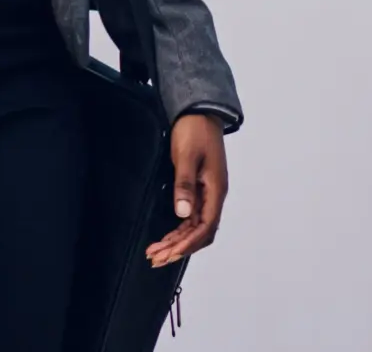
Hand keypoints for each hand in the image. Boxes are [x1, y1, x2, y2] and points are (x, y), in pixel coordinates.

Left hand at [148, 114, 227, 267]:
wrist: (199, 113)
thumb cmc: (194, 132)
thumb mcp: (187, 158)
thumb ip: (184, 185)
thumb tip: (182, 214)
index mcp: (216, 190)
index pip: (205, 227)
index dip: (187, 243)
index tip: (170, 253)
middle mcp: (214, 196)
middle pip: (200, 232)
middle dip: (179, 247)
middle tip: (156, 257)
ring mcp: (207, 193)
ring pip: (195, 226)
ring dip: (177, 240)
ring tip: (157, 251)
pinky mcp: (199, 189)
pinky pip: (191, 216)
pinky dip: (179, 228)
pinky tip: (167, 236)